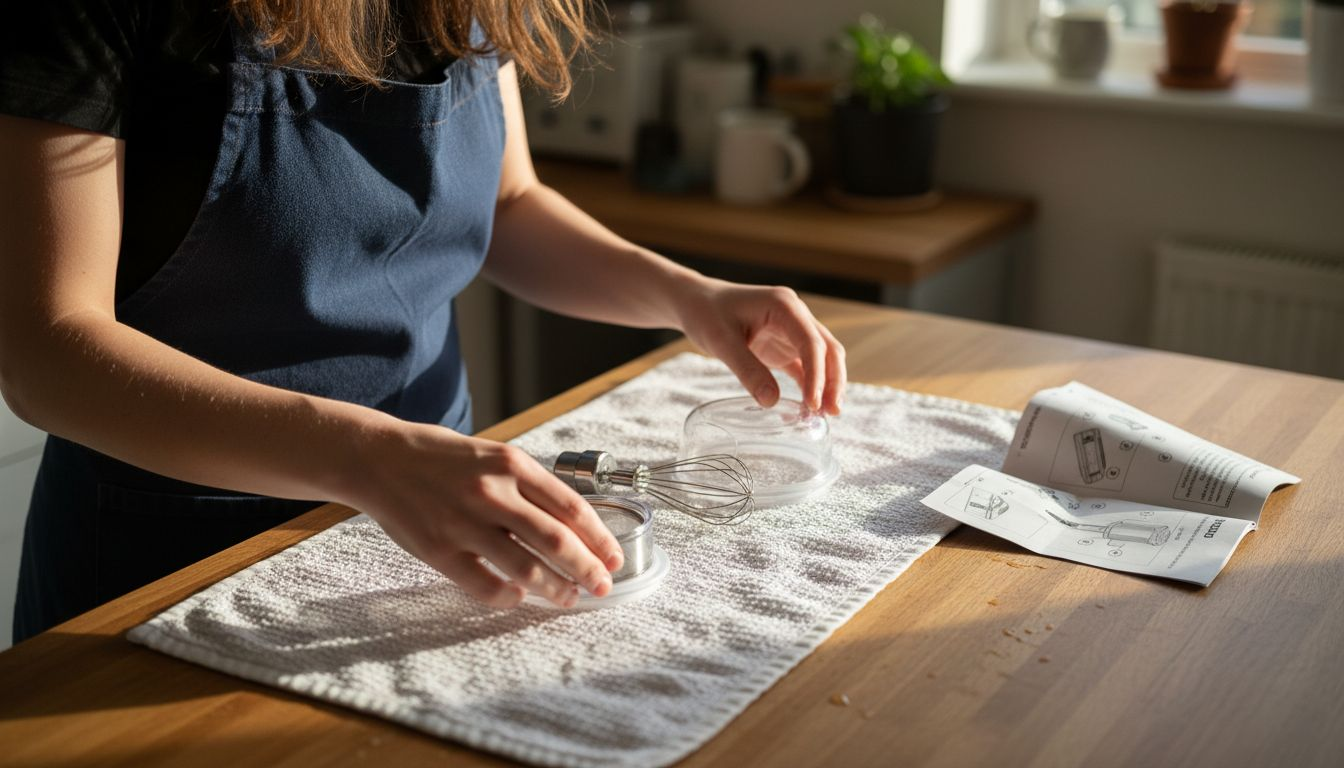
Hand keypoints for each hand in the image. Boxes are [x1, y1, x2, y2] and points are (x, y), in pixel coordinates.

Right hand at [339, 422, 623, 607]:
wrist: (377, 458)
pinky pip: (486, 585)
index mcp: (512, 464)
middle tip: (602, 587)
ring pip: (526, 567)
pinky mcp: (440, 550)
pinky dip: (509, 597)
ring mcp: (465, 523)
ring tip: (569, 597)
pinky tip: (518, 597)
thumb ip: (527, 485)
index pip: (572, 507)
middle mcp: (493, 492)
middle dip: (587, 569)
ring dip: (555, 588)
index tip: (614, 558)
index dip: (599, 538)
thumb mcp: (491, 454)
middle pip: (557, 541)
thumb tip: (571, 524)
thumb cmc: (439, 457)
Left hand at [674, 277, 846, 414]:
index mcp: (784, 306)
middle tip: (831, 413)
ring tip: (827, 415)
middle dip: (833, 381)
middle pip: (827, 349)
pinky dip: (811, 385)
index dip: (817, 374)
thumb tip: (771, 402)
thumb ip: (747, 370)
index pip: (811, 342)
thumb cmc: (706, 314)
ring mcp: (792, 331)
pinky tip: (811, 407)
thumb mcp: (721, 342)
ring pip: (823, 358)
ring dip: (828, 384)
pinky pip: (806, 366)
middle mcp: (795, 315)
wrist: (695, 302)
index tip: (813, 403)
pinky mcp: (785, 346)